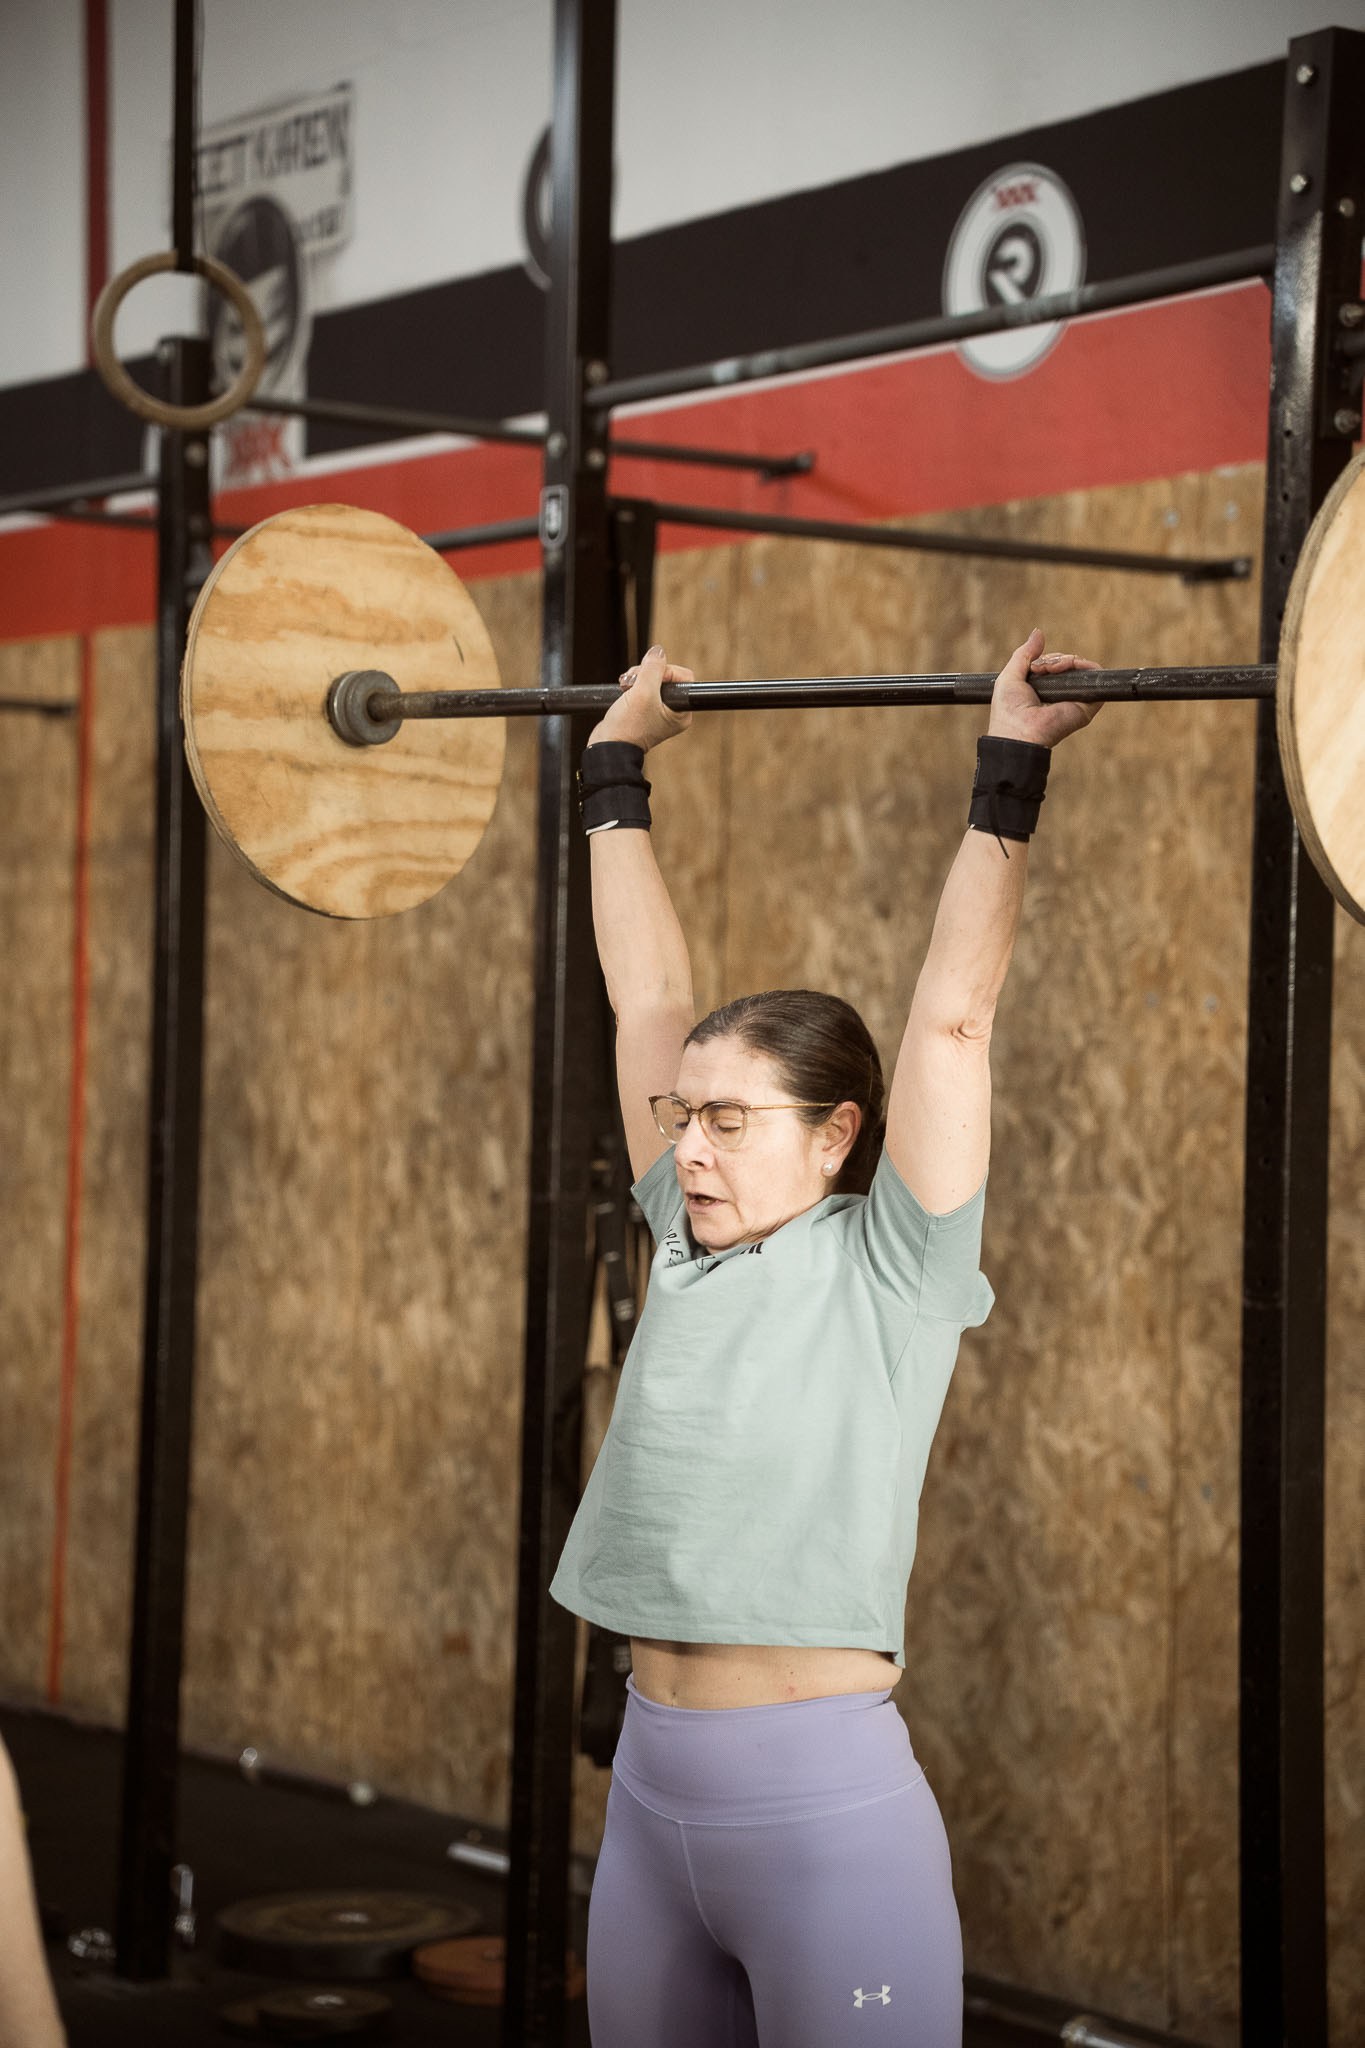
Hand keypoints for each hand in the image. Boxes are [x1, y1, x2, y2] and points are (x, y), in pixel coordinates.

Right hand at [588, 644, 693, 751]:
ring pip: (653, 680)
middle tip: (632, 682)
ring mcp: (659, 711)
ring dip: (637, 678)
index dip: (666, 671)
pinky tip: (624, 689)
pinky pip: (644, 687)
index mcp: (681, 713)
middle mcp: (673, 712)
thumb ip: (653, 669)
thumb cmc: (626, 728)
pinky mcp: (645, 710)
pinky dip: (633, 685)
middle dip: (647, 674)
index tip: (649, 676)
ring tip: (625, 686)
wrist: (607, 746)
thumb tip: (658, 651)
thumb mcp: (642, 693)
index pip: (683, 677)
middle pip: (667, 676)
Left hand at [987, 628, 1102, 747]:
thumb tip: (1038, 632)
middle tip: (1041, 669)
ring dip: (1067, 660)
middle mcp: (1061, 695)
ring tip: (1051, 669)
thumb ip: (1024, 653)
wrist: (1019, 732)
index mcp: (1044, 691)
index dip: (1047, 659)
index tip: (1035, 667)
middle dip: (1055, 659)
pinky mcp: (1088, 703)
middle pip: (1068, 664)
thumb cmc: (1009, 710)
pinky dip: (1083, 665)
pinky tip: (1065, 668)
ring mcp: (1076, 698)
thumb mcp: (1010, 676)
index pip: (1054, 665)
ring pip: (1081, 667)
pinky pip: (1095, 675)